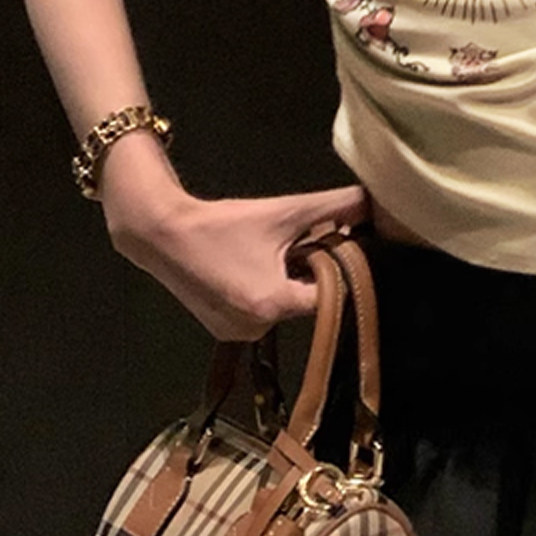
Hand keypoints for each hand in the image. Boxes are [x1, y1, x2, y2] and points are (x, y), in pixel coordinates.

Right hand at [104, 160, 371, 339]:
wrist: (162, 233)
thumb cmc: (224, 224)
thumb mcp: (285, 212)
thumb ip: (334, 208)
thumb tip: (372, 202)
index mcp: (273, 306)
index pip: (329, 294)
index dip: (337, 267)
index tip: (339, 243)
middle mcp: (256, 329)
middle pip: (306, 300)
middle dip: (311, 270)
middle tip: (305, 239)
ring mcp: (236, 333)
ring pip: (283, 304)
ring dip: (288, 278)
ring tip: (277, 248)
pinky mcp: (222, 328)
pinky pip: (259, 310)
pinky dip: (266, 288)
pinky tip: (256, 262)